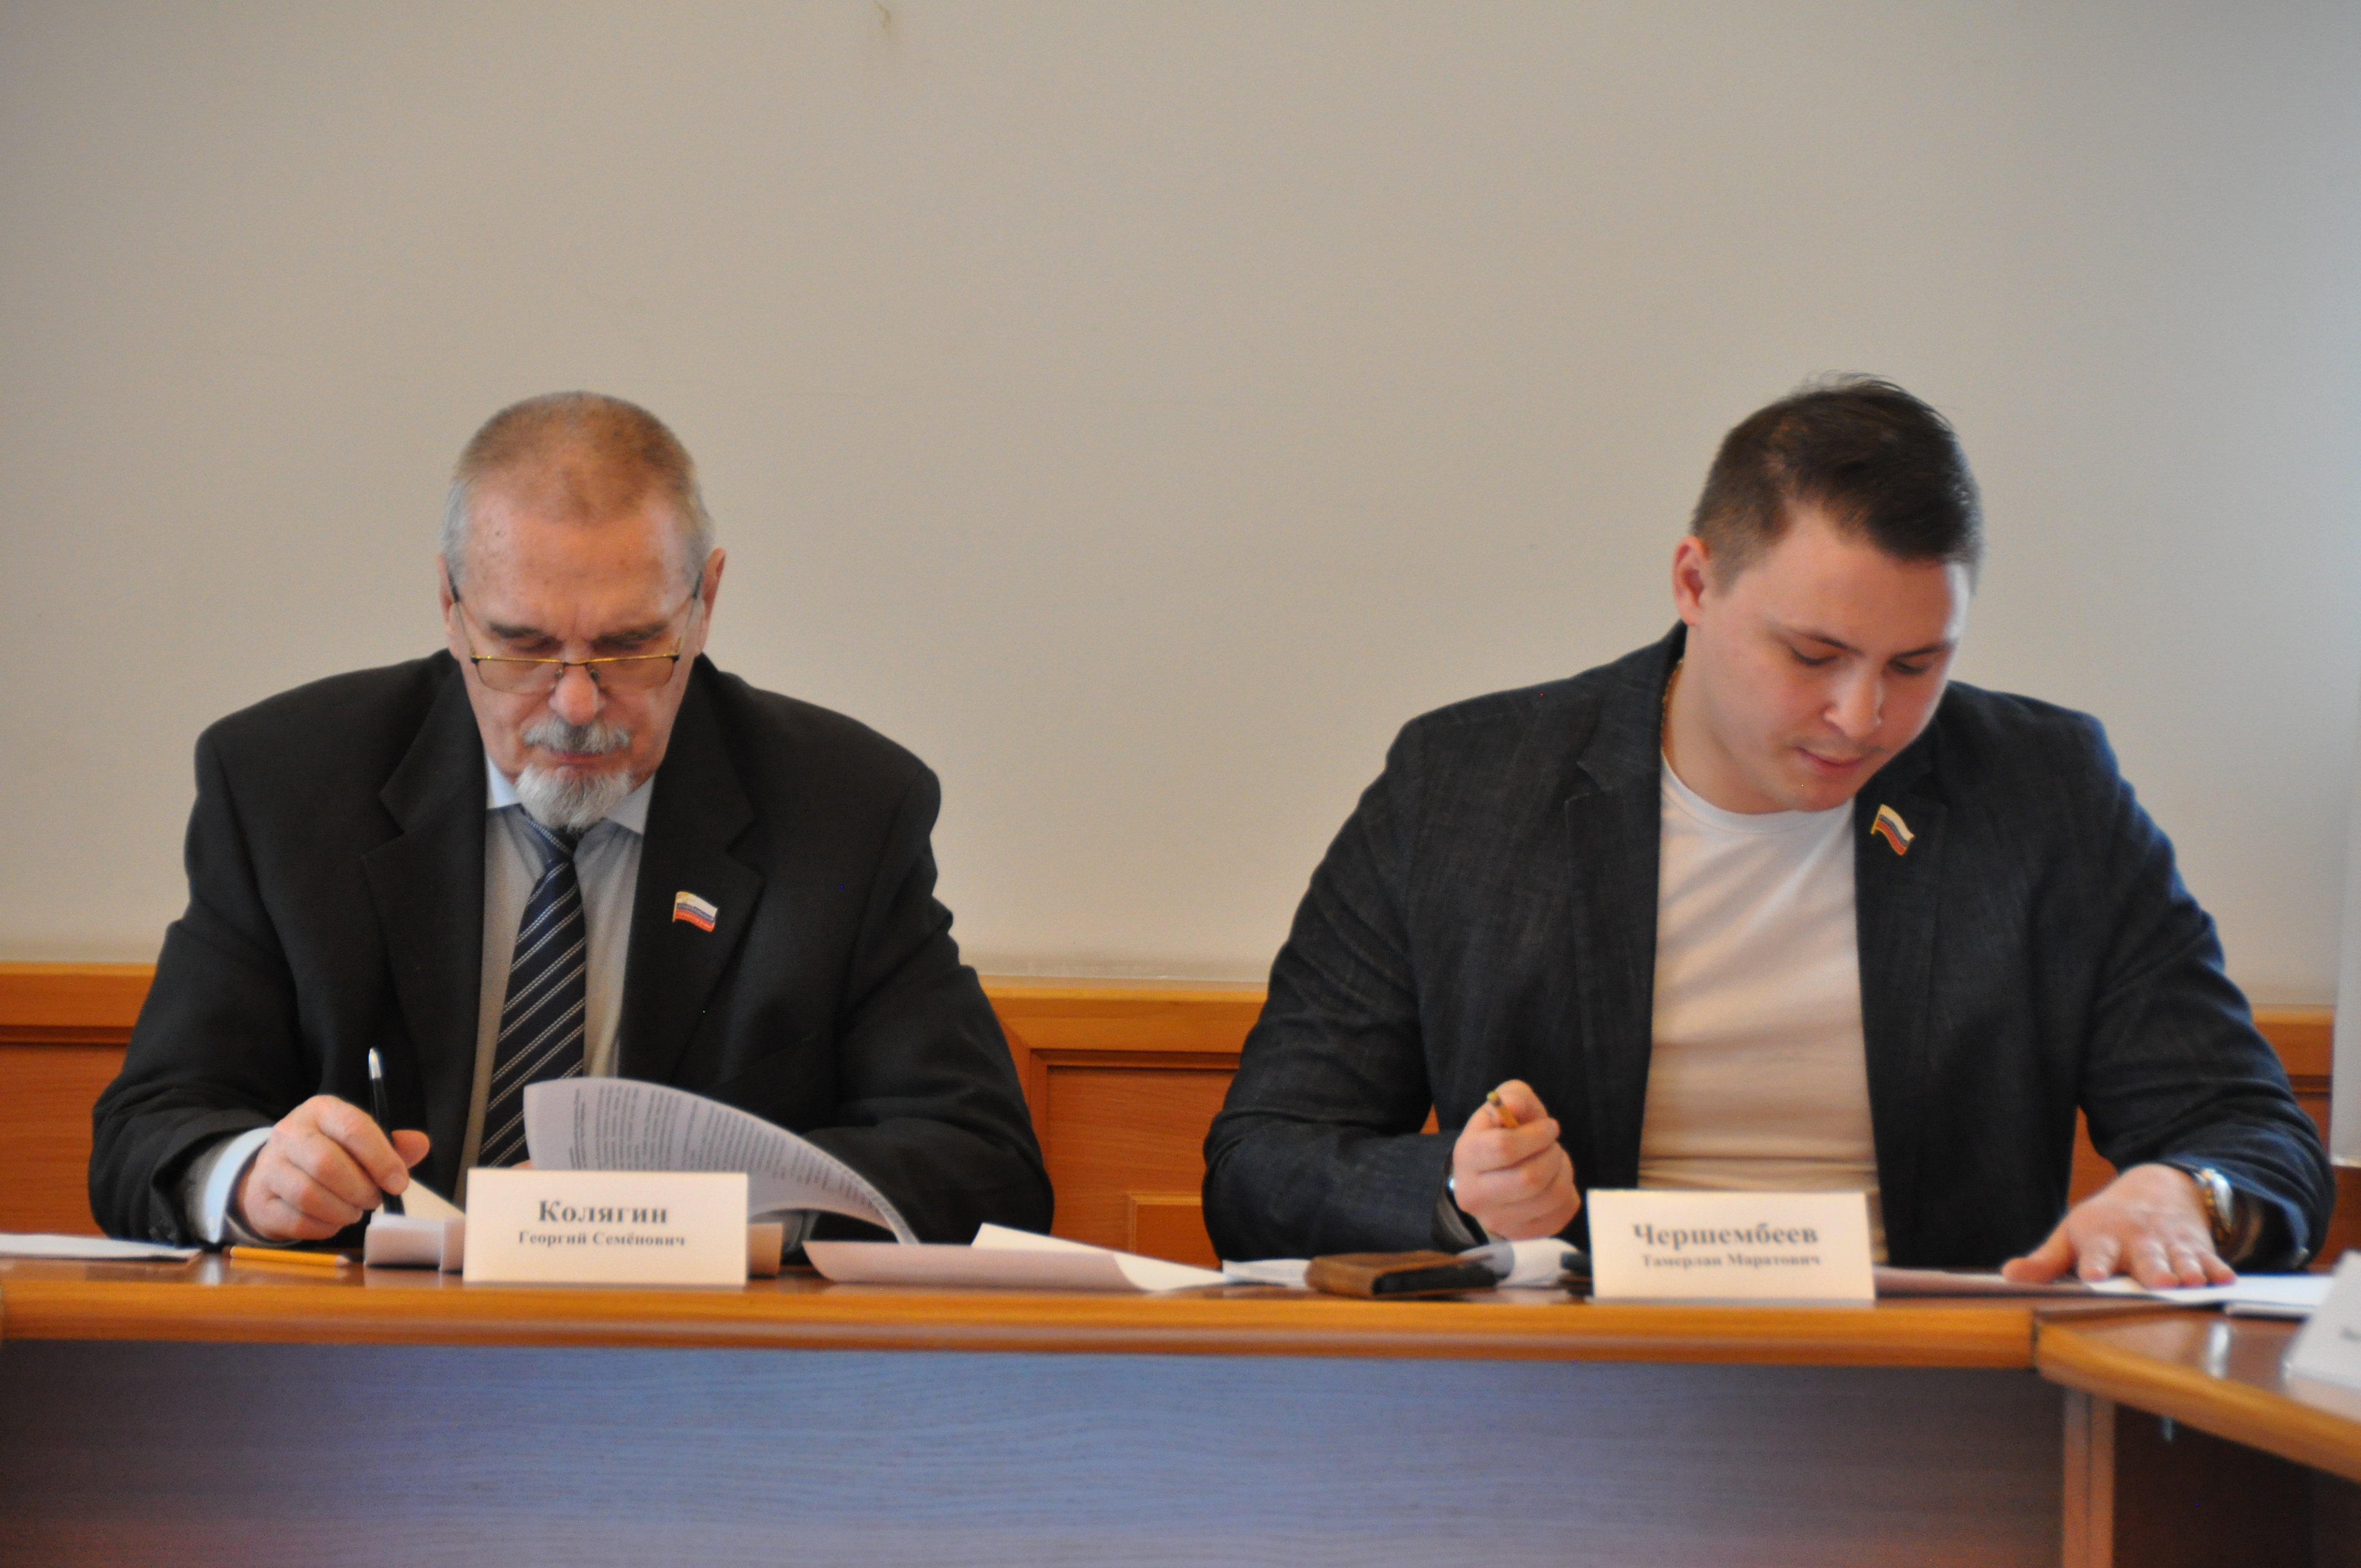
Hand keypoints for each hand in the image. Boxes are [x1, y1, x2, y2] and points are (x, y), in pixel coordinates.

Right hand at [235, 1096, 430, 1241]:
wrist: (278, 1173)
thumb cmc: (332, 1154)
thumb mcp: (362, 1142)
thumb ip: (393, 1145)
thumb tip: (420, 1145)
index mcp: (321, 1111)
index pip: (353, 1128)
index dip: (381, 1159)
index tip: (399, 1183)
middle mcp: (289, 1133)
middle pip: (327, 1164)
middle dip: (360, 1189)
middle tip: (375, 1200)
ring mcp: (269, 1167)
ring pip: (309, 1195)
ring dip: (343, 1211)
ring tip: (355, 1211)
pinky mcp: (260, 1201)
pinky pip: (297, 1221)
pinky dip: (324, 1227)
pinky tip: (333, 1221)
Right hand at [1448, 1079, 1579, 1239]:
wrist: (1490, 1173)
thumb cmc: (1500, 1133)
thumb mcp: (1503, 1105)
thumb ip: (1513, 1099)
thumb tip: (1514, 1108)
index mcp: (1467, 1156)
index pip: (1504, 1148)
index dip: (1536, 1135)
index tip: (1548, 1127)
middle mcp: (1474, 1195)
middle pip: (1529, 1179)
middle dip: (1552, 1155)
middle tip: (1552, 1145)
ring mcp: (1496, 1220)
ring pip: (1549, 1198)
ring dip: (1563, 1173)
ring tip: (1555, 1162)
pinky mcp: (1520, 1235)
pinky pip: (1561, 1215)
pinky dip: (1567, 1193)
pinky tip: (1555, 1182)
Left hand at [2000, 1163, 2233, 1287]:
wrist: (2156, 1189)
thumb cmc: (2105, 1224)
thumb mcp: (2072, 1235)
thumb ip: (2046, 1261)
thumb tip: (2010, 1277)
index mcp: (2102, 1239)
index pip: (2096, 1253)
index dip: (2094, 1265)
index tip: (2092, 1276)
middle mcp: (2137, 1241)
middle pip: (2144, 1258)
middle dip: (2151, 1269)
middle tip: (2158, 1282)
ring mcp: (2170, 1245)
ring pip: (2179, 1260)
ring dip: (2186, 1271)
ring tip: (2190, 1283)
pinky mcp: (2197, 1249)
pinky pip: (2210, 1260)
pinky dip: (2217, 1269)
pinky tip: (2226, 1280)